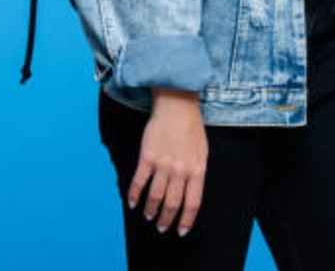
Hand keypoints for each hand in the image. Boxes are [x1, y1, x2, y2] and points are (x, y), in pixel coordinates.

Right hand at [128, 91, 207, 236]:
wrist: (177, 105)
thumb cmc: (191, 128)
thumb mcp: (202, 151)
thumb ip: (196, 172)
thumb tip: (189, 194)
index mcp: (197, 169)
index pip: (193, 202)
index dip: (186, 220)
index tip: (181, 230)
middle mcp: (180, 170)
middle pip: (172, 204)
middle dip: (166, 219)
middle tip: (161, 227)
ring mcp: (163, 164)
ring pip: (155, 196)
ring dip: (150, 210)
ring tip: (148, 216)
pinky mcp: (147, 157)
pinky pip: (139, 182)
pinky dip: (134, 196)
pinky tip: (132, 203)